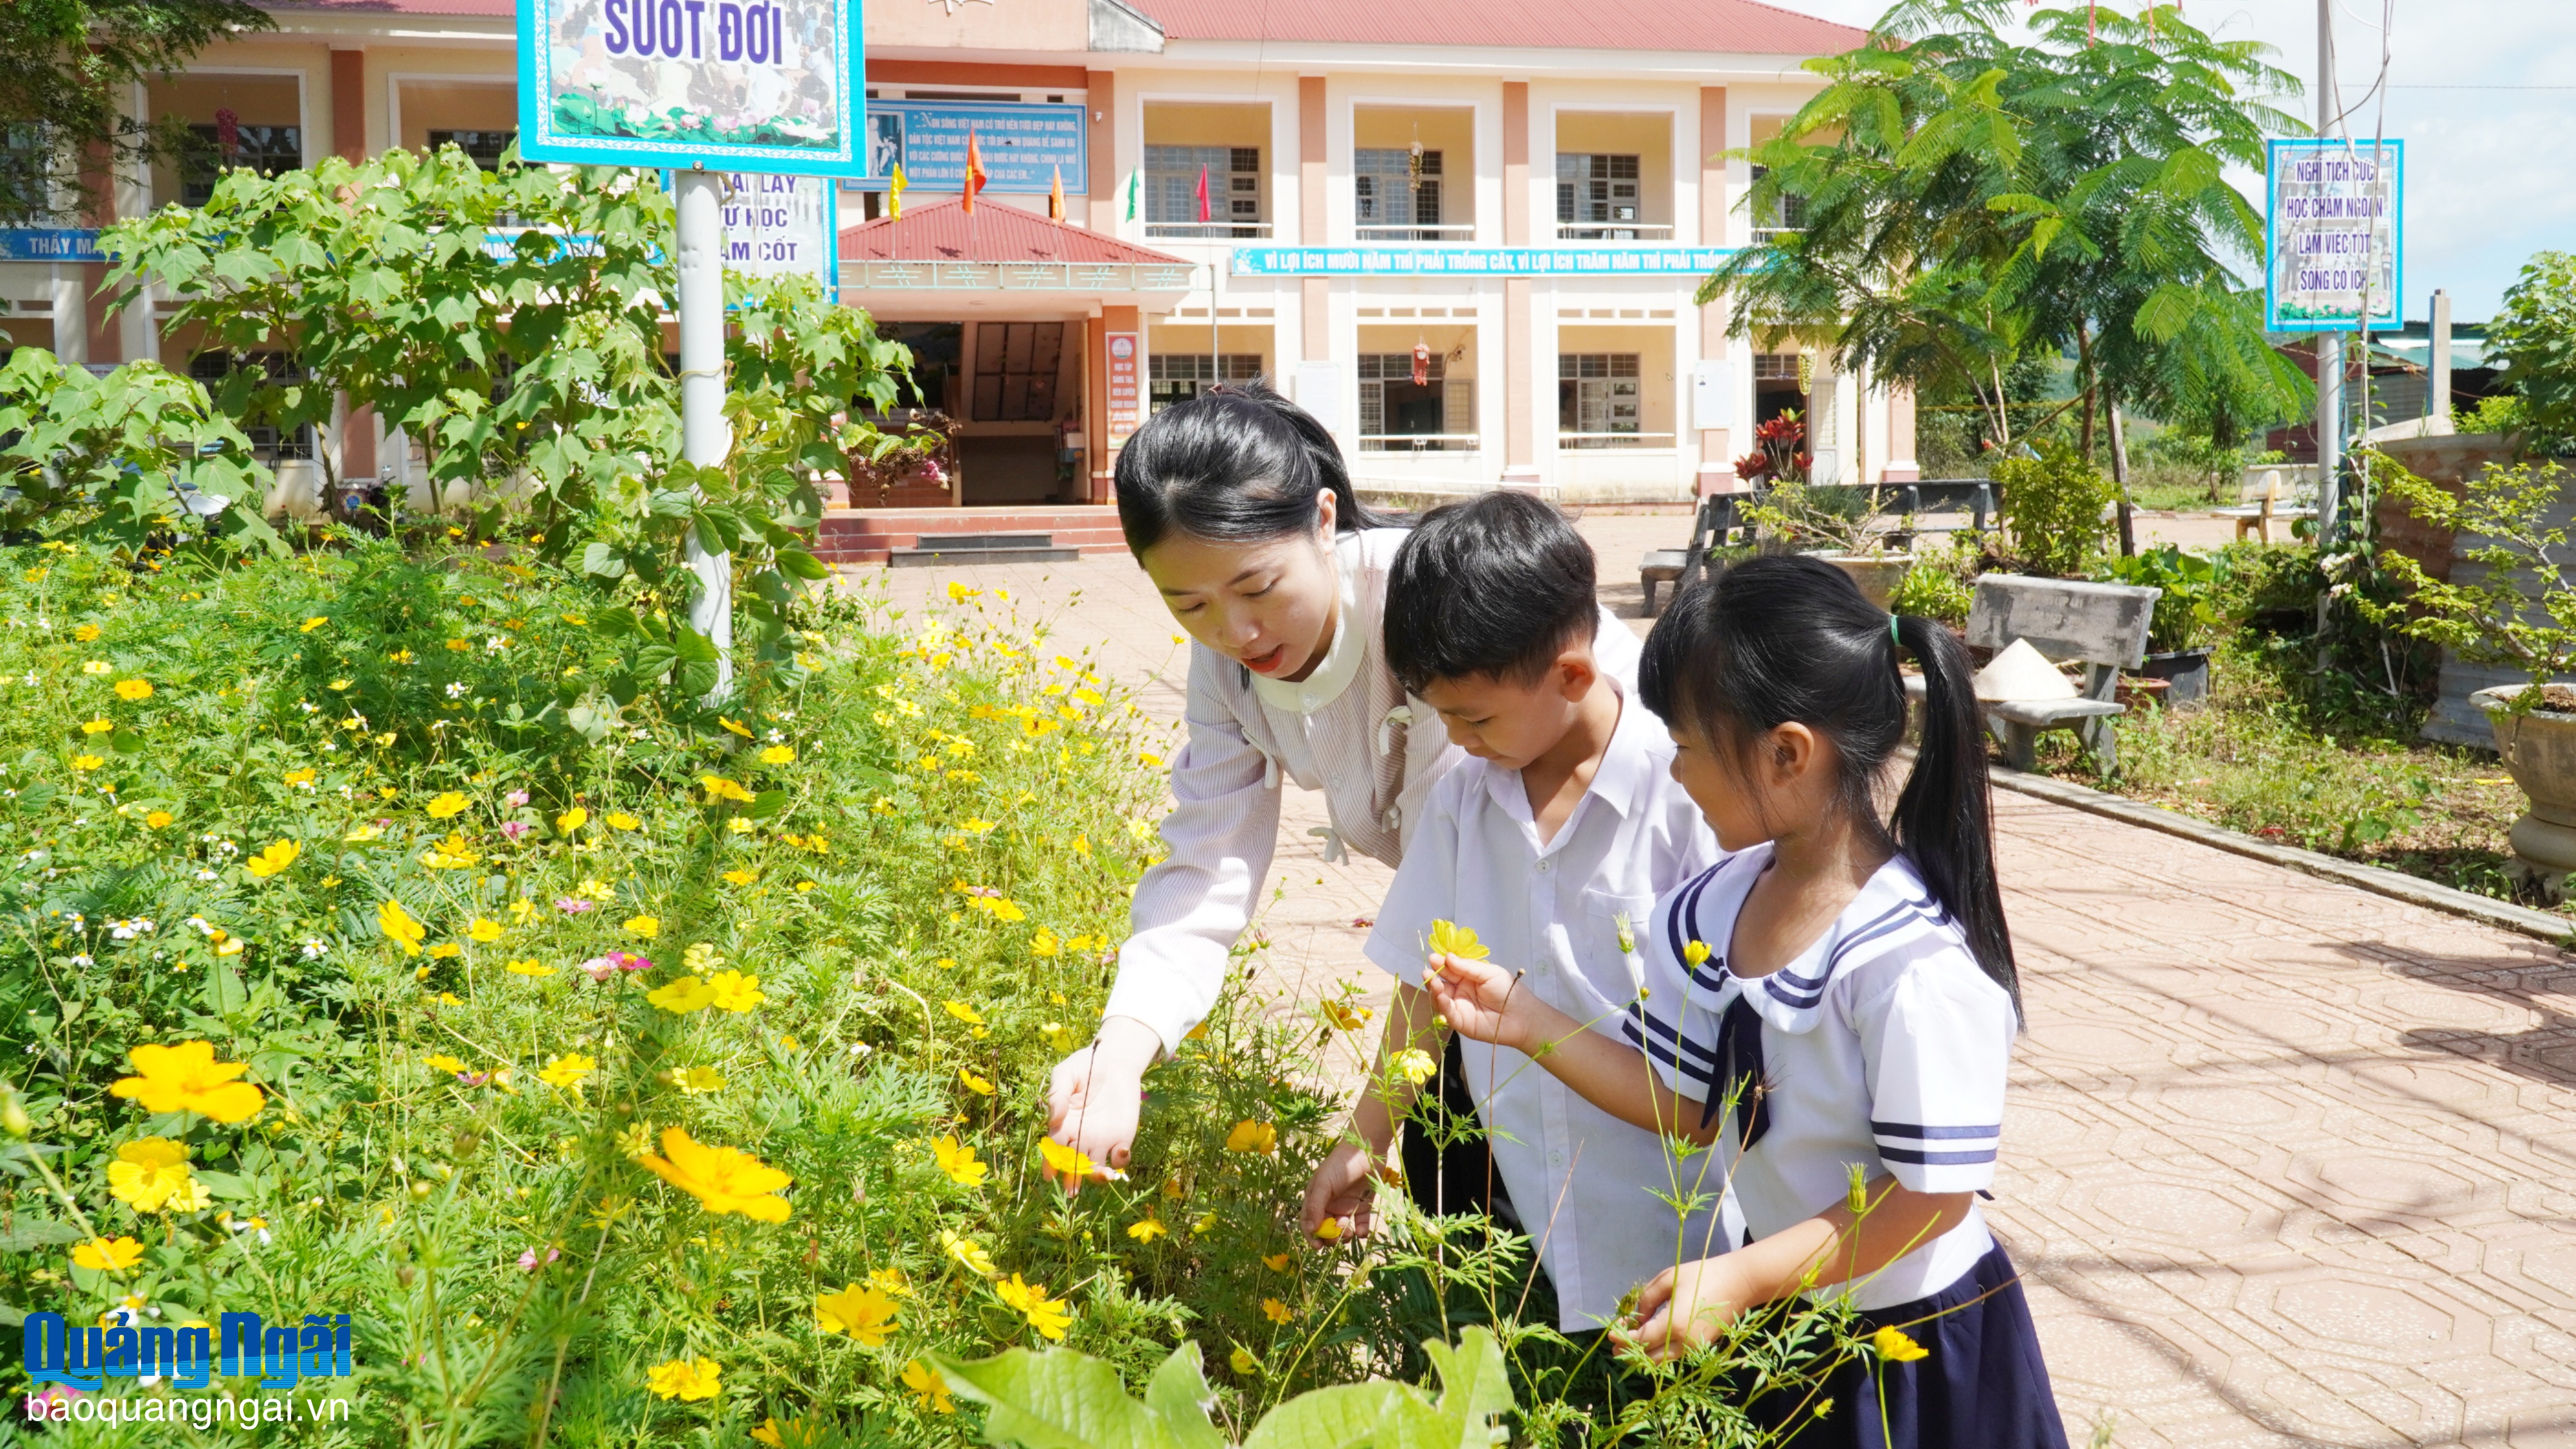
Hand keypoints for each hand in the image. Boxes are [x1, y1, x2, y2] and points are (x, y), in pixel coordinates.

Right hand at [1044, 1018, 1158, 1191]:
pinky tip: (1121, 1151)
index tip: (1050, 1175)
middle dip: (1072, 1179)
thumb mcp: (1066, 1074)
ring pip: (1096, 1168)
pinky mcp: (1122, 1138)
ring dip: (1098, 1176)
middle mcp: (1080, 1139)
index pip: (1054, 1151)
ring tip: (1102, 1175)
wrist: (1115, 1061)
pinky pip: (1119, 1158)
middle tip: (1073, 1189)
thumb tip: (1054, 1120)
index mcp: (1063, 1126)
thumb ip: (1058, 1095)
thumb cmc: (1085, 1066)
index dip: (1050, 1165)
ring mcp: (1101, 1141)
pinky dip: (1120, 1161)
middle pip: (1074, 1166)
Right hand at [1298, 1138, 1392, 1244]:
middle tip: (1336, 1239)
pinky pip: (1361, 1225)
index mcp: (1316, 1198)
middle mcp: (1331, 1205)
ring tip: (1349, 1232)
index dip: (1312, 1235)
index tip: (1317, 1246)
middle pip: (1327, 1229)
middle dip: (1330, 1238)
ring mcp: (1347, 1206)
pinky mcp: (1364, 1207)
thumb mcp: (1323, 1183)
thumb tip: (1310, 1229)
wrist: (1366, 1150)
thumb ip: (1315, 1205)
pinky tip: (1361, 1230)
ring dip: (1345, 1236)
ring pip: (1343, 1230)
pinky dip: (1361, 1231)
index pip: (1309, 1222)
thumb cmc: (1339, 1164)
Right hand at [1422, 953, 1542, 1051]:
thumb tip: (1447, 956)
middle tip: (1427, 970)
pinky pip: (1447, 1012)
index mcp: (1468, 978)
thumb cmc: (1508, 990)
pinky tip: (1441, 995)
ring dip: (1434, 989)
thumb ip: (1467, 966)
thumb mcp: (1489, 973)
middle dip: (1433, 976)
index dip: (1441, 963)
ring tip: (1432, 981)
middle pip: (1441, 983)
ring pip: (1440, 998)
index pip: (1450, 969)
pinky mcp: (1460, 1022)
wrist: (1521, 1016)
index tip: (1432, 957)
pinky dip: (1442, 1004)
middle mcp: (1461, 992)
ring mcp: (1459, 1007)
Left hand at [1616, 1254, 1752, 1361]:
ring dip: (1644, 1355)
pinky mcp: (1702, 1348)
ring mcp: (1695, 1348)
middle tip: (1615, 1344)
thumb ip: (1647, 1299)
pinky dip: (1659, 1352)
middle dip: (1629, 1352)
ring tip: (1630, 1344)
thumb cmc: (1702, 1275)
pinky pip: (1675, 1355)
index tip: (1610, 1332)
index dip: (1623, 1338)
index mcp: (1674, 1324)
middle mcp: (1684, 1342)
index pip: (1641, 1340)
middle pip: (1650, 1358)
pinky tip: (1651, 1340)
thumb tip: (1635, 1318)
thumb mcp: (1668, 1279)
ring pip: (1663, 1360)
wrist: (1739, 1283)